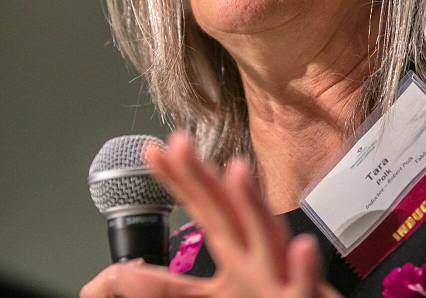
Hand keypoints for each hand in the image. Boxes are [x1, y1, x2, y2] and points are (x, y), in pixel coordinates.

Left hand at [80, 131, 340, 297]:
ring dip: (253, 203)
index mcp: (233, 247)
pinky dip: (303, 266)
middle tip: (180, 142)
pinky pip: (304, 283)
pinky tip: (300, 247)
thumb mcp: (211, 296)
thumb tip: (122, 274)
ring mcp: (280, 273)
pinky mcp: (303, 297)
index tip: (151, 151)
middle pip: (226, 208)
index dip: (176, 178)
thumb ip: (168, 286)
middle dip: (204, 176)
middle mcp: (255, 252)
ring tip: (236, 171)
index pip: (200, 206)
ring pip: (267, 235)